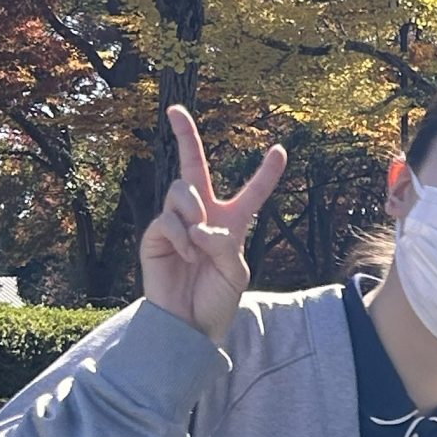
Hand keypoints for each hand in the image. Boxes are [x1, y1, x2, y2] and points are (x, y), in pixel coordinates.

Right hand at [139, 107, 287, 344]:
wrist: (189, 326)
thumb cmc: (216, 301)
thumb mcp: (237, 274)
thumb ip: (227, 246)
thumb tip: (200, 226)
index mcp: (231, 223)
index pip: (251, 192)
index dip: (266, 172)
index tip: (281, 150)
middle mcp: (202, 216)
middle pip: (193, 167)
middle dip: (185, 135)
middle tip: (174, 110)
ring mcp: (176, 223)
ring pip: (182, 190)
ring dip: (193, 212)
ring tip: (198, 245)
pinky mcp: (155, 236)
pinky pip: (168, 219)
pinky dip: (181, 237)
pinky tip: (186, 257)